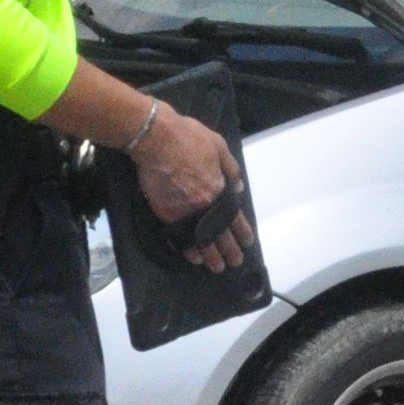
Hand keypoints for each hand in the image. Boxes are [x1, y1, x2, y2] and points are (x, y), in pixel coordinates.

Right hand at [133, 106, 247, 266]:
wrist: (157, 138)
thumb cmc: (188, 137)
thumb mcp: (218, 146)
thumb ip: (230, 168)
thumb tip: (239, 187)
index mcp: (219, 188)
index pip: (235, 216)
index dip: (242, 231)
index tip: (247, 243)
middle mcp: (205, 204)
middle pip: (221, 233)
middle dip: (229, 250)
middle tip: (234, 262)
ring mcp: (185, 210)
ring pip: (201, 239)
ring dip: (210, 256)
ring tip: (216, 267)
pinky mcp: (166, 212)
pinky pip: (180, 236)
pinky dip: (188, 248)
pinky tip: (194, 257)